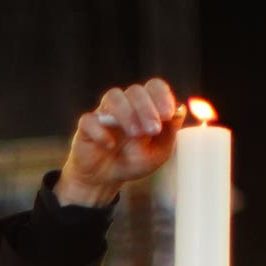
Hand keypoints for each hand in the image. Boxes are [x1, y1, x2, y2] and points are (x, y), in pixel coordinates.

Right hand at [55, 79, 182, 208]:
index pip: (154, 87)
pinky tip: (109, 145)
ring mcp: (104, 114)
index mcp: (144, 106)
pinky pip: (89, 120)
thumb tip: (179, 110)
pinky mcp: (86, 128)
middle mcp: (125, 104)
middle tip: (153, 129)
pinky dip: (100, 131)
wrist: (107, 179)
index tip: (168, 115)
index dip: (162, 96)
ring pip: (113, 97)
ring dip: (126, 113)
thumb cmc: (134, 161)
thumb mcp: (159, 152)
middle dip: (147, 108)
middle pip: (135, 91)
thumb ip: (170, 133)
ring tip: (135, 134)